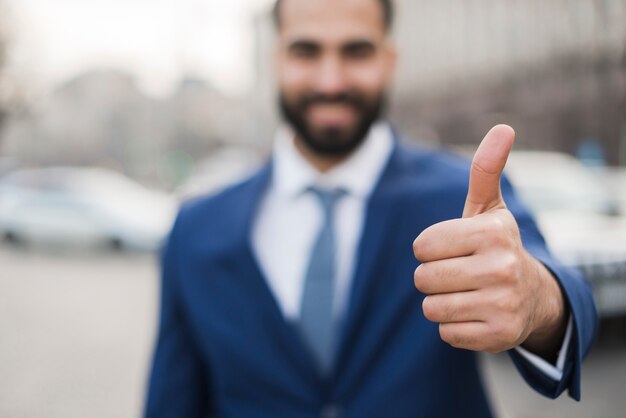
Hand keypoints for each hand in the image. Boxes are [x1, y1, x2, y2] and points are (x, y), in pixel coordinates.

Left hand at [413, 125, 566, 355]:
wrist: (532, 297)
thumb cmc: (495, 247)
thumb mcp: (490, 209)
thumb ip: (486, 170)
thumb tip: (503, 127)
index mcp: (494, 232)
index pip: (422, 246)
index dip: (430, 248)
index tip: (453, 249)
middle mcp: (502, 267)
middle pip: (423, 278)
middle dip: (433, 276)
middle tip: (459, 273)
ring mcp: (503, 304)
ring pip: (431, 307)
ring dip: (441, 301)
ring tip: (467, 293)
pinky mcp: (499, 336)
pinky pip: (444, 332)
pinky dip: (453, 325)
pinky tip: (475, 314)